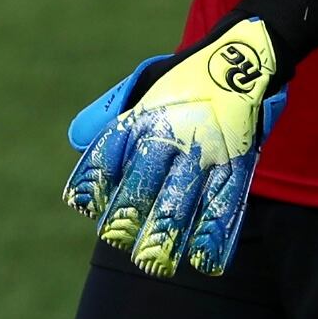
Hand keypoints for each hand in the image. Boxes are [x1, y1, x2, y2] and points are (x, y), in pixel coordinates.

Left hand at [63, 22, 284, 277]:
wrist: (243, 55)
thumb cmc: (184, 77)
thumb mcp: (144, 85)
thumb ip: (110, 114)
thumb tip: (74, 140)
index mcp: (147, 112)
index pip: (114, 145)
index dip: (96, 174)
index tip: (79, 202)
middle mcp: (174, 131)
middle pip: (147, 176)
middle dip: (131, 210)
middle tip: (116, 240)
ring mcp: (208, 148)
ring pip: (186, 195)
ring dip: (169, 232)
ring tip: (153, 263)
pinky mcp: (238, 161)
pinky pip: (228, 201)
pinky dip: (217, 234)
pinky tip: (205, 261)